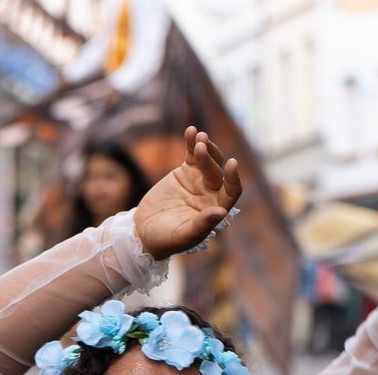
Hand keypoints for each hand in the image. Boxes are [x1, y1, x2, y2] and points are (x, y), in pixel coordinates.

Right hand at [134, 127, 242, 259]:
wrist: (144, 232)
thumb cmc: (165, 240)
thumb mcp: (183, 236)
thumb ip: (201, 225)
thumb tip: (221, 212)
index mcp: (216, 209)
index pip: (232, 191)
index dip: (233, 178)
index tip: (232, 164)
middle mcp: (211, 193)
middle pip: (217, 171)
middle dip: (209, 159)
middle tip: (199, 149)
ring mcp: (198, 180)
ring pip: (208, 159)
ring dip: (205, 147)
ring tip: (198, 137)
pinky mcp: (185, 172)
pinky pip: (191, 154)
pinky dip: (192, 142)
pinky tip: (191, 131)